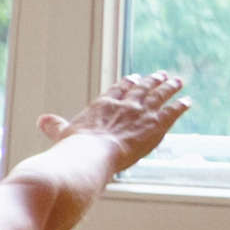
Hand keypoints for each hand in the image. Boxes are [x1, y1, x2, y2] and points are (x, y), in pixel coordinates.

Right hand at [48, 71, 189, 172]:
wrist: (90, 154)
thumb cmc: (75, 147)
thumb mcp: (63, 134)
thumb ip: (55, 126)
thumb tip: (42, 120)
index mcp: (103, 105)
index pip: (118, 90)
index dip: (127, 83)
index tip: (133, 78)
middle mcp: (124, 104)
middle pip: (141, 88)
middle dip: (151, 81)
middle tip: (159, 75)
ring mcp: (141, 113)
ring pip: (159, 95)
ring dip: (169, 87)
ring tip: (176, 81)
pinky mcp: (156, 124)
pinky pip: (172, 111)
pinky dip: (180, 105)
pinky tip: (187, 101)